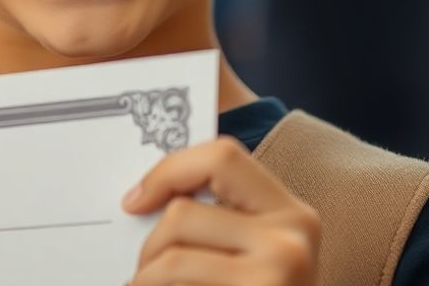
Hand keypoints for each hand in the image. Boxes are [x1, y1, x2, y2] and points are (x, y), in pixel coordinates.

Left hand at [123, 136, 320, 285]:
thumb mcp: (260, 259)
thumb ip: (223, 225)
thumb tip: (143, 200)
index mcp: (294, 215)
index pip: (222, 156)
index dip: (169, 170)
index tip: (135, 201)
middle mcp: (290, 240)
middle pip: (183, 213)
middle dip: (149, 247)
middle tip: (142, 274)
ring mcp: (275, 276)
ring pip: (170, 258)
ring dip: (143, 281)